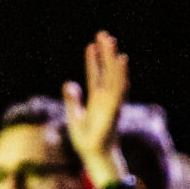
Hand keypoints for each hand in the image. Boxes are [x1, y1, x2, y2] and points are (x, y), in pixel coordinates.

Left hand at [65, 30, 129, 181]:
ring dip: (112, 58)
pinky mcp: (114, 106)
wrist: (93, 154)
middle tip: (104, 34)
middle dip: (106, 53)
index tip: (91, 45)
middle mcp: (106, 98)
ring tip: (110, 40)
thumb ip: (72, 99)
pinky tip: (121, 59)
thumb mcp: (73, 115)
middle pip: (107, 71)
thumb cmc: (86, 139)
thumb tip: (68, 83)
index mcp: (96, 99)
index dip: (93, 60)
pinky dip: (121, 73)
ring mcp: (111, 101)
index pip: (95, 75)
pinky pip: (119, 87)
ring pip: (114, 75)